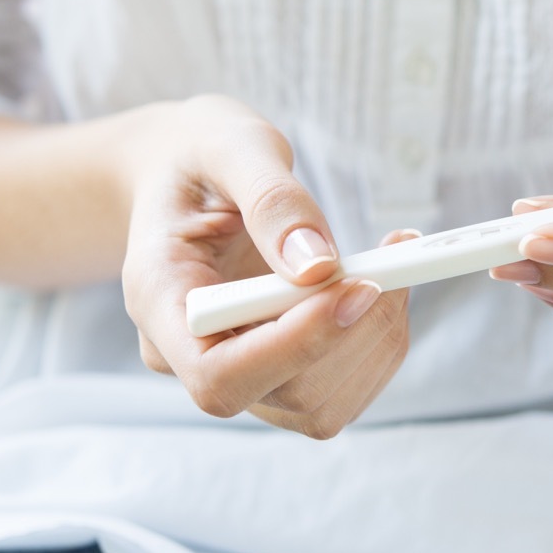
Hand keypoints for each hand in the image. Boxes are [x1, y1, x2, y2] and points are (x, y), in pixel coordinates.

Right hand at [120, 95, 410, 436]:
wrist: (190, 173)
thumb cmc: (203, 155)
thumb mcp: (231, 148)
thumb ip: (274, 204)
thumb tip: (318, 267)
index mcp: (159, 303)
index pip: (218, 375)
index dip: (295, 346)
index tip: (358, 286)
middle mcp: (191, 355)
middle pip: (286, 395)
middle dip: (355, 331)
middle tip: (392, 257)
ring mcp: (237, 371)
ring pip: (323, 405)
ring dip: (377, 338)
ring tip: (391, 261)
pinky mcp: (279, 371)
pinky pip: (343, 388)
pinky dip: (381, 339)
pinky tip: (385, 282)